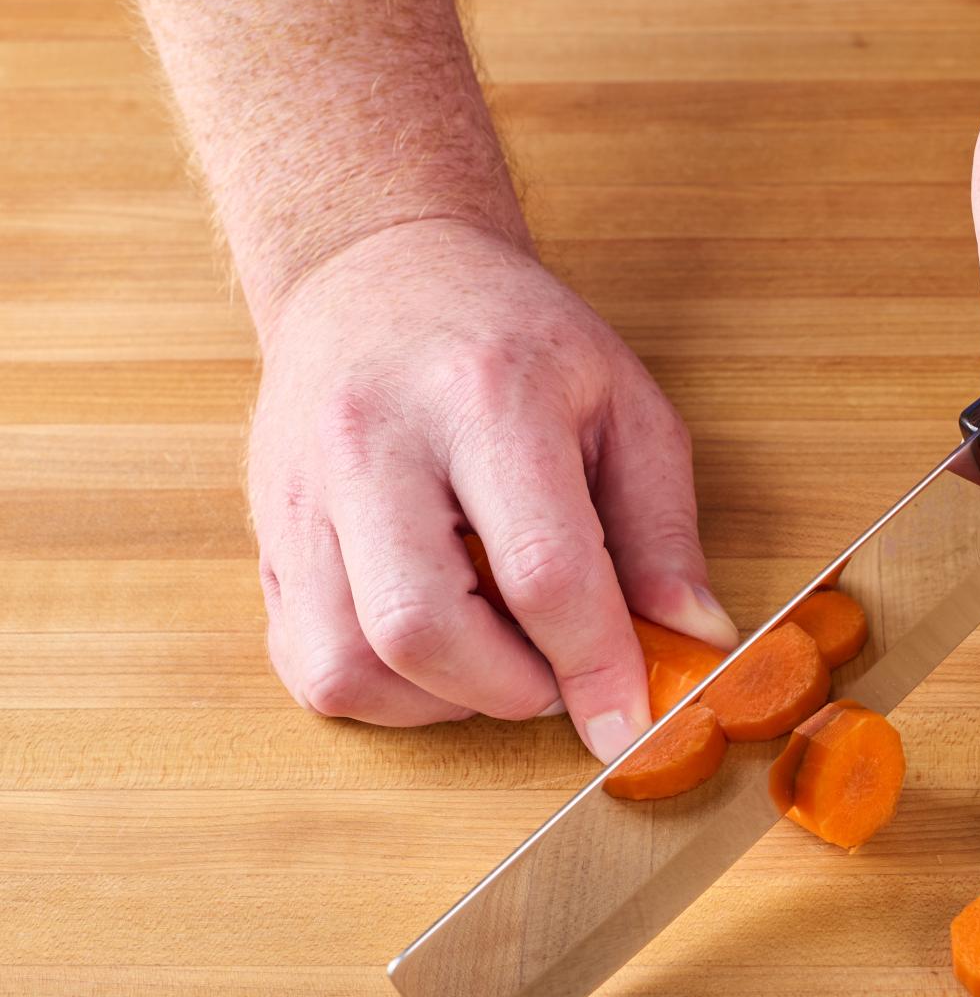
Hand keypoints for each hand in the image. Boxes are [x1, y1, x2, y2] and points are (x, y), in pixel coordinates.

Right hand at [248, 217, 736, 760]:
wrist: (378, 272)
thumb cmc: (516, 342)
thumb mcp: (625, 406)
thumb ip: (663, 529)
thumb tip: (695, 639)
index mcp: (484, 398)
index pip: (541, 569)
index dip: (594, 665)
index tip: (628, 724)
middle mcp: (372, 445)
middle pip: (423, 629)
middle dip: (510, 690)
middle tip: (557, 672)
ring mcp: (300, 495)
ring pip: (350, 665)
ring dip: (444, 701)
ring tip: (499, 656)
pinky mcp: (266, 537)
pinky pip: (308, 666)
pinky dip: (384, 693)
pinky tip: (438, 651)